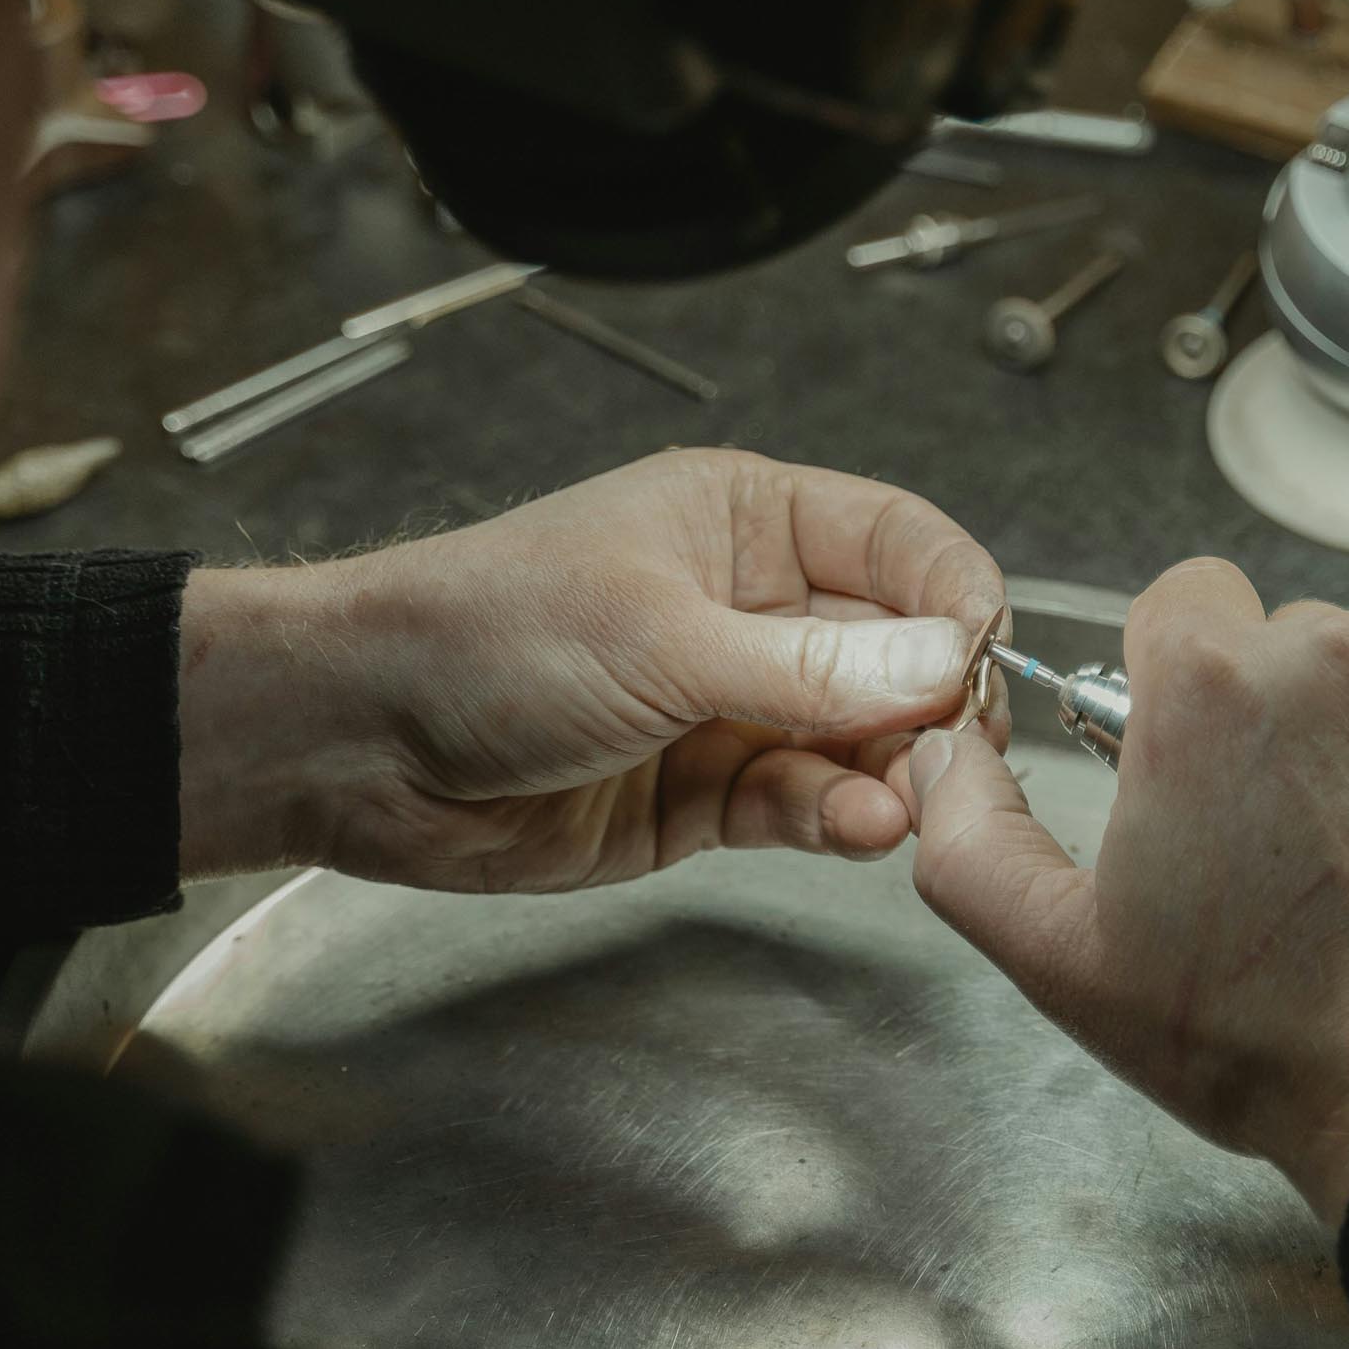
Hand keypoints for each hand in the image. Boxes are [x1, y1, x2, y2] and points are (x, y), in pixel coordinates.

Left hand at [177, 449, 1006, 893]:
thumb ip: (810, 665)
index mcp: (744, 522)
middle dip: (937, 701)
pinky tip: (857, 826)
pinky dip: (837, 818)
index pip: (896, 541)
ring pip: (858, 740)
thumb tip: (946, 665)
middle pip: (895, 651)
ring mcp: (731, 706)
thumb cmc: (484, 633)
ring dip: (890, 772)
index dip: (953, 593)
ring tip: (904, 802)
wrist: (360, 741)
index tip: (988, 652)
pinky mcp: (704, 797)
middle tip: (963, 752)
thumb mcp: (661, 636)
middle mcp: (751, 609)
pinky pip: (803, 804)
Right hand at [902, 558, 1348, 1227]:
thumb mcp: (1064, 960)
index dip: (1180, 686)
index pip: (1182, 603)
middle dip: (1281, 718)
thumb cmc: (1269, 1042)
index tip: (1201, 759)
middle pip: (1290, 641)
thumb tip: (944, 754)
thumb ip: (970, 839)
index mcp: (1211, 686)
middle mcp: (1339, 652)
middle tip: (1289, 841)